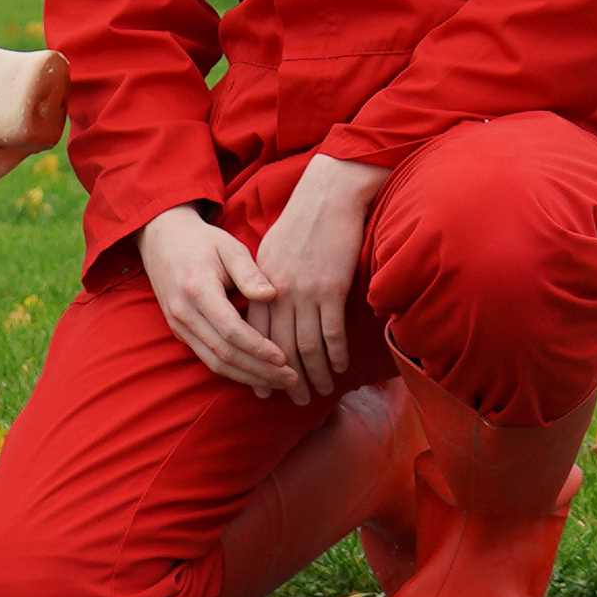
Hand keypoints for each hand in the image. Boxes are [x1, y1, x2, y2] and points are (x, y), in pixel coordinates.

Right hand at [137, 204, 314, 402]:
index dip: (258, 347)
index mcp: (197, 290)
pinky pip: (208, 359)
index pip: (230, 330)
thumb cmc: (202, 242)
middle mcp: (184, 313)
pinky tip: (258, 375)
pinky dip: (234, 371)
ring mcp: (179, 326)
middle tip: (291, 379)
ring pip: (215, 363)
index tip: (285, 357)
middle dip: (260, 371)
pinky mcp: (180, 332)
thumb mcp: (229, 247)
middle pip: (224, 354)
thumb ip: (250, 272)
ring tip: (280, 383)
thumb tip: (273, 295)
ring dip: (249, 378)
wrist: (162, 240)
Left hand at [238, 152, 381, 395]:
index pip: (256, 334)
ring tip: (321, 392)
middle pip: (279, 347)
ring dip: (314, 373)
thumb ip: (263, 283)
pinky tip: (340, 368)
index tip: (263, 389)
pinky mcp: (331, 287)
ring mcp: (305, 291)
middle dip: (286, 380)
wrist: (328, 195)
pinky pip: (332, 331)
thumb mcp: (270, 250)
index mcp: (262, 284)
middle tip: (296, 401)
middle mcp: (279, 292)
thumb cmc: (301, 221)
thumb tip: (264, 309)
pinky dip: (336, 354)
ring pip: (306, 345)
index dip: (258, 365)